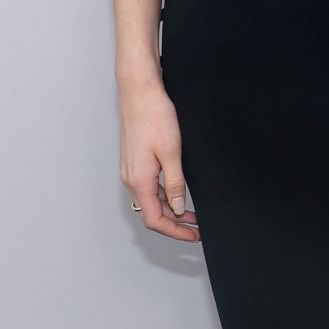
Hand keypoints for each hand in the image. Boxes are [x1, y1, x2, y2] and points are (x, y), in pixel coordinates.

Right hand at [119, 78, 198, 241]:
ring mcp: (132, 170)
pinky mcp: (135, 161)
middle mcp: (132, 179)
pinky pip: (148, 187)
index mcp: (139, 181)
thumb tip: (177, 207)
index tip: (192, 235)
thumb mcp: (171, 153)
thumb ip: (174, 183)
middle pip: (152, 213)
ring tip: (191, 213)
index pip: (155, 220)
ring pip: (150, 200)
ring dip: (170, 209)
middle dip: (174, 223)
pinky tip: (177, 192)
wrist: (140, 93)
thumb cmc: (154, 117)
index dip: (175, 231)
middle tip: (196, 227)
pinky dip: (163, 195)